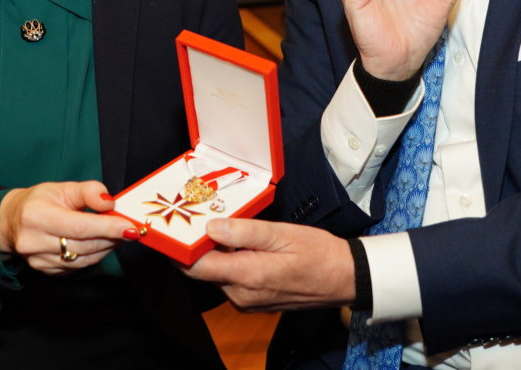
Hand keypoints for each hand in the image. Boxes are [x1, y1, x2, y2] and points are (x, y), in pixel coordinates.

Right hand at [0, 180, 135, 274]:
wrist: (12, 221)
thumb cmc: (38, 201)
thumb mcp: (62, 187)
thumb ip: (88, 191)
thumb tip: (110, 202)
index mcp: (37, 216)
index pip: (80, 227)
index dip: (108, 228)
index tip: (131, 227)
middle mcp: (34, 242)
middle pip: (84, 245)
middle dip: (112, 237)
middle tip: (129, 228)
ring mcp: (38, 261)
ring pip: (84, 260)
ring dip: (106, 247)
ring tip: (117, 234)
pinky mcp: (46, 271)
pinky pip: (77, 267)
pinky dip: (94, 256)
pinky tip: (101, 244)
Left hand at [184, 219, 354, 310]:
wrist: (344, 279)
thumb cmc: (319, 254)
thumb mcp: (283, 234)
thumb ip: (245, 232)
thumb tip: (212, 228)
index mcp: (248, 276)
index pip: (196, 267)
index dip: (180, 248)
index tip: (175, 227)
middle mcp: (242, 295)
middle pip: (203, 271)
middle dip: (198, 246)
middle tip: (200, 217)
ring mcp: (246, 302)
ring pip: (216, 275)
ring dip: (215, 253)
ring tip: (224, 226)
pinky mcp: (252, 302)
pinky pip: (230, 281)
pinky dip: (229, 262)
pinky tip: (240, 245)